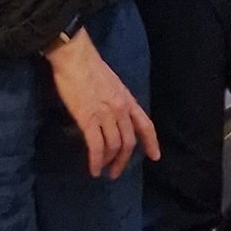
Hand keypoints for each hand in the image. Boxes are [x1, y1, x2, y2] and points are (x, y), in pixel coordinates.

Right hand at [46, 30, 160, 178]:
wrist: (75, 57)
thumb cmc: (90, 67)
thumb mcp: (113, 84)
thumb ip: (116, 100)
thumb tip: (112, 115)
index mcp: (128, 100)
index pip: (146, 125)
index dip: (151, 142)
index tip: (154, 156)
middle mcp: (121, 110)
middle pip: (129, 141)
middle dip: (123, 160)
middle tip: (115, 173)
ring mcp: (105, 115)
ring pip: (113, 146)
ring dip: (108, 162)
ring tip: (102, 171)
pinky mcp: (87, 119)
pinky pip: (96, 146)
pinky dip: (95, 161)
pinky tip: (93, 170)